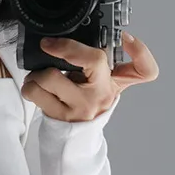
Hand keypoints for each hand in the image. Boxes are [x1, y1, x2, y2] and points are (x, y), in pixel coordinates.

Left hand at [20, 30, 159, 121]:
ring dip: (38, 73)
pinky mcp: (62, 117)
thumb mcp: (101, 83)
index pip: (144, 70)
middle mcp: (103, 94)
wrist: (74, 138)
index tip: (126, 37)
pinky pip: (35, 92)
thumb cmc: (85, 103)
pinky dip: (30, 86)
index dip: (141, 52)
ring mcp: (83, 106)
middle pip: (93, 59)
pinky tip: (36, 88)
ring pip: (52, 76)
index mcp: (116, 82)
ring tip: (40, 76)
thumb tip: (73, 36)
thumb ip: (99, 62)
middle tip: (49, 46)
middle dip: (64, 48)